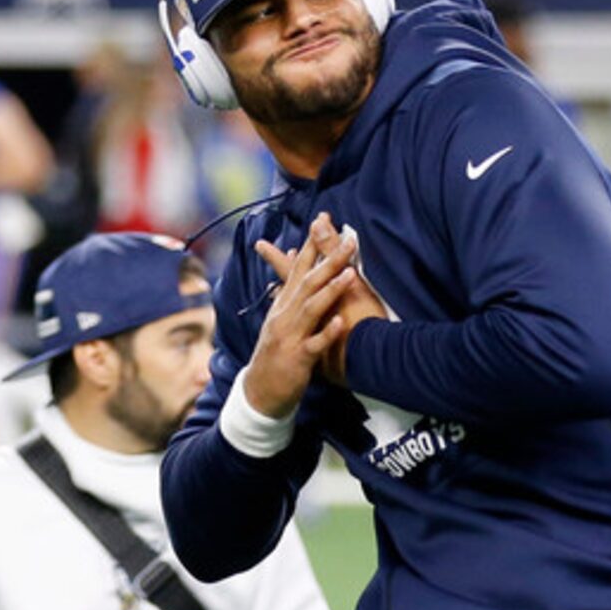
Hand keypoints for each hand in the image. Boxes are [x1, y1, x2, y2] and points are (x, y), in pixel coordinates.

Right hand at [249, 214, 384, 406]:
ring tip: (349, 273)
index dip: (313, 243)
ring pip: (311, 308)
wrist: (260, 390)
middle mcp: (285, 314)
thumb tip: (297, 252)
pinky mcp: (298, 358)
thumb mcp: (281, 314)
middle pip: (308, 281)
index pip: (298, 266)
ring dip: (330, 290)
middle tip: (350, 239)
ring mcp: (291, 336)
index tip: (326, 220)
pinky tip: (342, 322)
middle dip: (329, 259)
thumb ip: (291, 284)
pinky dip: (327, 332)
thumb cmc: (277, 351)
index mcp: (283, 303)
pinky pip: (315, 344)